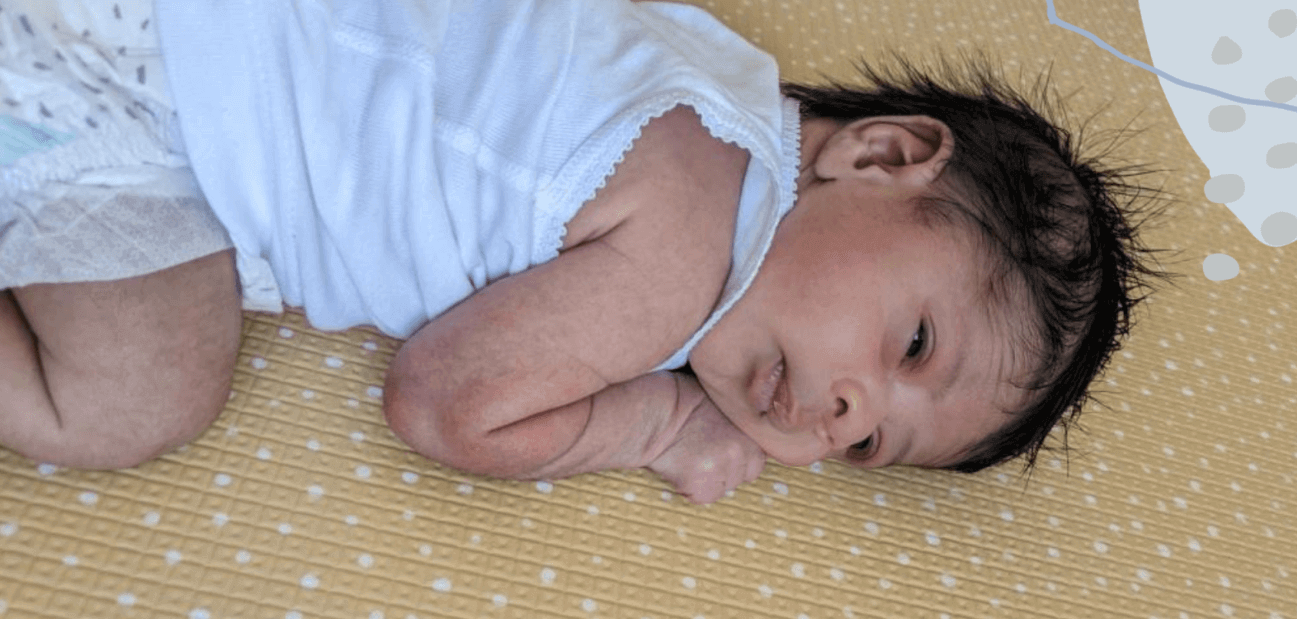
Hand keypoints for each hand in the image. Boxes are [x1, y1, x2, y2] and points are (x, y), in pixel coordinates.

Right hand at [646, 394, 765, 503]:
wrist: (650, 410)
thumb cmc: (678, 399)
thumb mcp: (720, 401)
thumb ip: (738, 425)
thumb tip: (741, 441)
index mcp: (750, 429)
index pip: (756, 460)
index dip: (734, 457)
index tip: (716, 448)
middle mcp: (741, 449)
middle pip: (740, 477)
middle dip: (722, 470)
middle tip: (699, 451)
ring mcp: (723, 467)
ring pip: (722, 489)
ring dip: (706, 479)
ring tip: (687, 456)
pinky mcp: (702, 484)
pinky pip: (702, 497)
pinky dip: (689, 488)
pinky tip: (678, 466)